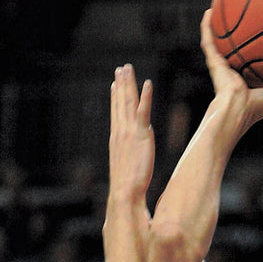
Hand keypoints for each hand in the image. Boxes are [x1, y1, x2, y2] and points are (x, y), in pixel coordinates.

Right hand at [109, 64, 154, 202]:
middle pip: (120, 103)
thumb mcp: (127, 170)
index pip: (116, 114)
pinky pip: (143, 111)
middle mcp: (120, 132)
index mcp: (117, 139)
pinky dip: (145, 96)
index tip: (115, 84)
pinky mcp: (141, 135)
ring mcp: (130, 132)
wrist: (125, 192)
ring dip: (129, 84)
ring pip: (128, 102)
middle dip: (121, 85)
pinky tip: (147, 83)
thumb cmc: (127, 189)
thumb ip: (130, 160)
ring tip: (128, 68)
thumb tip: (132, 161)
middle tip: (121, 69)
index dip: (115, 98)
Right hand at [200, 10, 262, 129]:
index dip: (259, 48)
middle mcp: (234, 70)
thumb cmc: (260, 106)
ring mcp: (222, 66)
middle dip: (239, 32)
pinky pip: (208, 41)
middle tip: (245, 13)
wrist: (238, 109)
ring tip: (220, 6)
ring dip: (219, 26)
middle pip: (236, 47)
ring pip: (219, 42)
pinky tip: (208, 12)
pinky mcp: (213, 62)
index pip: (253, 60)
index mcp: (249, 78)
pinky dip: (206, 27)